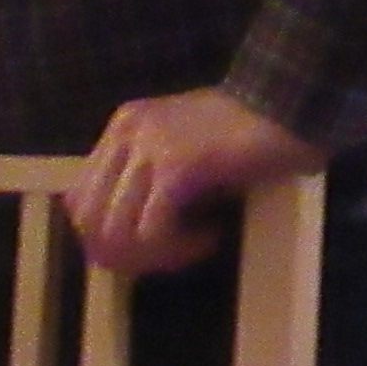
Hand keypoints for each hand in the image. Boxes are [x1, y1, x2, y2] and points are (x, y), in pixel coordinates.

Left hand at [68, 86, 321, 274]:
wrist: (288, 105)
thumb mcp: (181, 143)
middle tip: (167, 260)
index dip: (104, 238)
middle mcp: (127, 133)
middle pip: (89, 220)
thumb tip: (124, 232)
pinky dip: (180, 248)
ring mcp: (149, 148)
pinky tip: (211, 236)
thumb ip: (148, 172)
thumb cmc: (245, 128)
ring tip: (193, 249)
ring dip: (155, 255)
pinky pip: (153, 231)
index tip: (146, 249)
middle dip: (125, 255)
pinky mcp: (176, 167)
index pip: (78, 197)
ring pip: (118, 231)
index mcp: (123, 125)